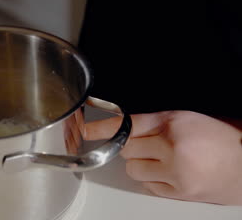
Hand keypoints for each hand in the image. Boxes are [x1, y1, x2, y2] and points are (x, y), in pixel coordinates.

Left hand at [80, 110, 241, 204]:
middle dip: (134, 145)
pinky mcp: (179, 192)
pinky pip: (148, 186)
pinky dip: (154, 179)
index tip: (86, 131)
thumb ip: (156, 124)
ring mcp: (175, 172)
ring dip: (142, 164)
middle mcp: (172, 146)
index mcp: (174, 122)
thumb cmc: (224, 137)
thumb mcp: (188, 119)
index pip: (128, 124)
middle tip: (153, 145)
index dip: (103, 128)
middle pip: (127, 148)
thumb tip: (126, 129)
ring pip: (133, 169)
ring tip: (163, 160)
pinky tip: (172, 173)